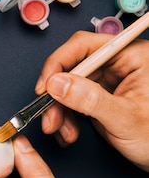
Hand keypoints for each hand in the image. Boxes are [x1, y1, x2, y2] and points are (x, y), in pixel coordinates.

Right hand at [35, 30, 148, 170]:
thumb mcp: (124, 118)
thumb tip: (57, 83)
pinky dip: (62, 116)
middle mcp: (117, 64)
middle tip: (48, 115)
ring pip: (65, 85)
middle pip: (71, 67)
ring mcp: (105, 80)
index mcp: (132, 56)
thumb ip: (90, 99)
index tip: (45, 86)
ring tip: (59, 129)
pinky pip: (69, 100)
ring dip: (57, 109)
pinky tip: (67, 131)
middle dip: (56, 94)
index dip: (59, 64)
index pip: (85, 46)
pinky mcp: (96, 96)